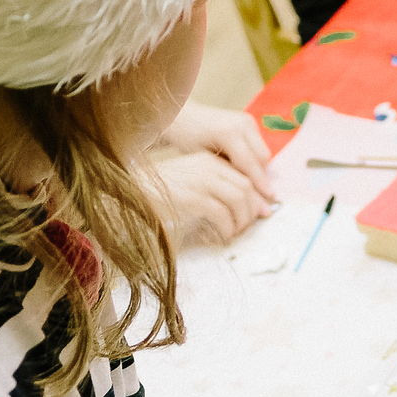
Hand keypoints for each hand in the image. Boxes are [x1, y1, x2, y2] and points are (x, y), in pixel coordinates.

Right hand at [152, 149, 272, 248]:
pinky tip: (222, 236)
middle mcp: (208, 167)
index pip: (244, 176)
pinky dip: (227, 228)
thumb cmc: (162, 193)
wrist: (133, 194)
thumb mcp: (192, 182)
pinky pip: (222, 215)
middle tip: (248, 226)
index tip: (263, 212)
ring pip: (238, 201)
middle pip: (245, 188)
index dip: (256, 197)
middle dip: (252, 210)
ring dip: (241, 221)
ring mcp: (201, 181)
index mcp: (209, 161)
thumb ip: (216, 188)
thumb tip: (249, 207)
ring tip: (234, 232)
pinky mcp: (194, 199)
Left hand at [157, 101, 272, 200]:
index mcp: (228, 133)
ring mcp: (247, 121)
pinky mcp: (249, 121)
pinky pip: (258, 146)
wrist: (183, 116)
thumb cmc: (187, 139)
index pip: (249, 163)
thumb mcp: (204, 160)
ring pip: (263, 152)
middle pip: (262, 157)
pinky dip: (255, 160)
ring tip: (256, 188)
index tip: (268, 199)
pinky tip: (248, 173)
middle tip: (263, 197)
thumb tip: (245, 193)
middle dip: (263, 177)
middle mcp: (242, 124)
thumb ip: (226, 173)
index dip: (259, 183)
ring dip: (260, 169)